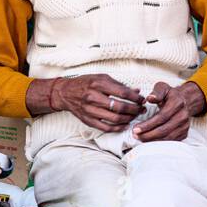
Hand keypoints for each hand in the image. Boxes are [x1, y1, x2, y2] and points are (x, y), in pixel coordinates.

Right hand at [29, 74, 143, 131]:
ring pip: (114, 118)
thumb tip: (137, 91)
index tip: (142, 100)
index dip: (136, 98)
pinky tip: (124, 125)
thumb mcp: (101, 78)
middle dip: (134, 109)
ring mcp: (89, 110)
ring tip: (134, 116)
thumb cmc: (85, 83)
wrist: (64, 93)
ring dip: (128, 119)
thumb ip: (119, 85)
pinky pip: (105, 127)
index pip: (123, 93)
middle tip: (141, 109)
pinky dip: (117, 128)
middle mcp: (93, 97)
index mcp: (98, 84)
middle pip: (120, 107)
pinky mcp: (87, 120)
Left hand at [132, 81, 205, 141]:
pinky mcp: (184, 133)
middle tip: (135, 135)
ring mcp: (185, 125)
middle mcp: (183, 116)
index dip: (148, 124)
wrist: (184, 101)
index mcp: (177, 103)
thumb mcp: (162, 87)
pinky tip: (149, 140)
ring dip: (152, 140)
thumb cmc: (169, 94)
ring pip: (167, 137)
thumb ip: (156, 92)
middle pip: (164, 129)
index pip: (161, 117)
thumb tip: (150, 98)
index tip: (136, 128)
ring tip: (139, 138)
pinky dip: (159, 142)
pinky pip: (171, 141)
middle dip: (148, 134)